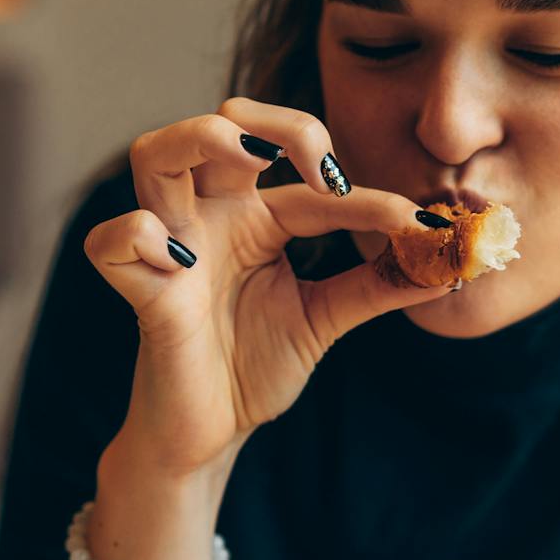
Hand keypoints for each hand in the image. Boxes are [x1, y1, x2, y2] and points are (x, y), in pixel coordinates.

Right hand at [83, 97, 451, 477]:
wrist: (210, 435)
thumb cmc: (253, 367)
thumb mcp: (327, 318)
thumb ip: (379, 285)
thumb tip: (449, 261)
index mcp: (254, 217)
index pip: (309, 182)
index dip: (366, 197)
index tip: (420, 225)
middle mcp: (209, 218)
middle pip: (218, 125)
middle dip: (272, 124)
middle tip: (323, 167)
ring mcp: (169, 247)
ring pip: (153, 154)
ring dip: (199, 139)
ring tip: (250, 162)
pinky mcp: (140, 291)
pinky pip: (110, 241)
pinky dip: (138, 236)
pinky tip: (180, 263)